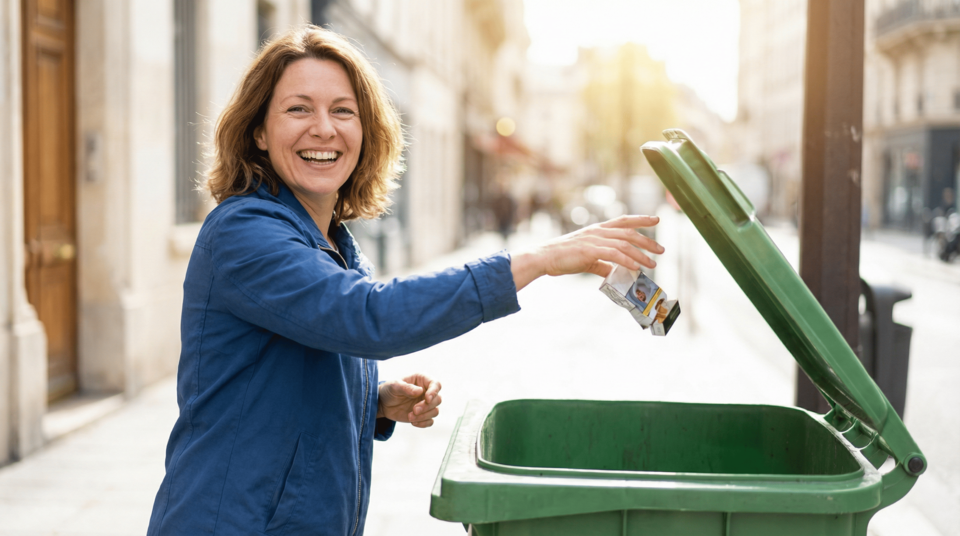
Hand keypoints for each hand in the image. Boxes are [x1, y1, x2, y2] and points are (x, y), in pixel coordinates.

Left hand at [376, 373, 441, 427]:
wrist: (382, 404)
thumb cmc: (389, 390)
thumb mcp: (394, 386)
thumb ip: (406, 387)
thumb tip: (420, 391)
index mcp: (422, 380)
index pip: (436, 384)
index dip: (434, 392)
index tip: (427, 399)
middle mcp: (427, 392)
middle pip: (437, 399)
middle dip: (427, 407)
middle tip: (414, 410)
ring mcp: (425, 404)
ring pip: (435, 411)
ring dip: (424, 416)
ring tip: (410, 417)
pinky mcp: (423, 415)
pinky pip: (430, 421)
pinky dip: (423, 423)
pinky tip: (413, 422)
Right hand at [510, 215, 662, 290]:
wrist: (545, 257)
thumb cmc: (564, 258)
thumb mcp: (587, 259)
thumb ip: (602, 264)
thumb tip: (613, 272)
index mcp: (598, 230)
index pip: (624, 220)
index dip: (641, 219)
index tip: (656, 219)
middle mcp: (598, 231)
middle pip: (629, 232)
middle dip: (648, 240)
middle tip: (661, 249)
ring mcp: (594, 240)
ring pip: (624, 244)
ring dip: (641, 254)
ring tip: (652, 263)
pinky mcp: (590, 250)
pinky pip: (613, 254)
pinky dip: (627, 261)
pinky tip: (636, 268)